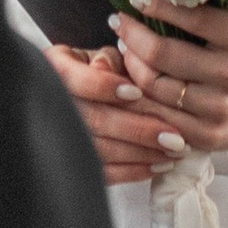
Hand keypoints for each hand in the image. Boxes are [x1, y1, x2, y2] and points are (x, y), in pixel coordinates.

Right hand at [45, 39, 187, 187]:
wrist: (81, 94)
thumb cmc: (99, 70)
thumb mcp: (103, 54)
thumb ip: (112, 60)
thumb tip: (111, 71)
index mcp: (56, 69)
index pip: (76, 80)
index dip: (105, 87)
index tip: (136, 92)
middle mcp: (52, 103)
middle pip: (94, 120)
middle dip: (139, 130)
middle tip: (175, 137)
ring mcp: (59, 137)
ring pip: (101, 150)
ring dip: (142, 153)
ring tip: (175, 151)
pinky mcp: (72, 162)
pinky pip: (102, 172)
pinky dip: (133, 171)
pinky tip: (159, 165)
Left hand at [110, 0, 227, 157]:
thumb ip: (204, 18)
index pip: (192, 19)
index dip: (157, 6)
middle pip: (163, 54)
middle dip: (132, 35)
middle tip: (121, 23)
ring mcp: (220, 109)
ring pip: (155, 86)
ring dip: (131, 65)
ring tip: (126, 50)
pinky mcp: (209, 136)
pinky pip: (160, 116)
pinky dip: (141, 97)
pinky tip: (134, 83)